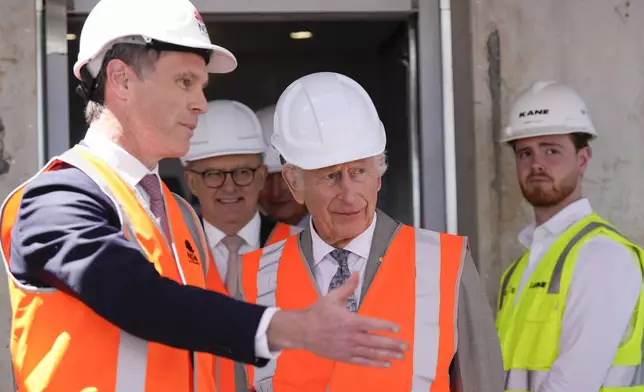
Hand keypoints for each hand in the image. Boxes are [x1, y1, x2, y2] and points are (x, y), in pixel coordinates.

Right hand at [267, 273, 407, 366]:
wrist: (302, 331)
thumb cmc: (317, 313)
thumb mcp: (332, 297)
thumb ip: (347, 287)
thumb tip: (356, 273)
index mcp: (350, 321)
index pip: (372, 325)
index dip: (386, 326)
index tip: (398, 328)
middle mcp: (351, 337)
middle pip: (376, 342)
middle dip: (392, 344)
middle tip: (406, 346)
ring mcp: (348, 348)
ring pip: (371, 353)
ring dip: (387, 355)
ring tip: (400, 356)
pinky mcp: (344, 357)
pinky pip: (362, 361)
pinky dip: (375, 363)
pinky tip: (386, 364)